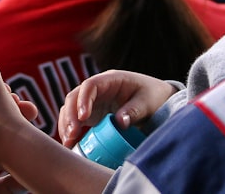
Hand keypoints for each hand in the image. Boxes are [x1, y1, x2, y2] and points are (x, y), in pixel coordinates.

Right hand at [58, 70, 175, 146]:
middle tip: (71, 134)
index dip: (83, 100)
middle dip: (70, 115)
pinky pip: (76, 120)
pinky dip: (71, 131)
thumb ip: (134, 110)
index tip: (83, 118)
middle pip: (74, 97)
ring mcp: (93, 101)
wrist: (158, 99)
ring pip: (71, 108)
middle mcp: (97, 89)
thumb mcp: (148, 102)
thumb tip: (120, 122)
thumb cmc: (153, 96)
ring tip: (69, 142)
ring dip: (66, 124)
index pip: (89, 85)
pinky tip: (71, 144)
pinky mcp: (92, 114)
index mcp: (110, 80)